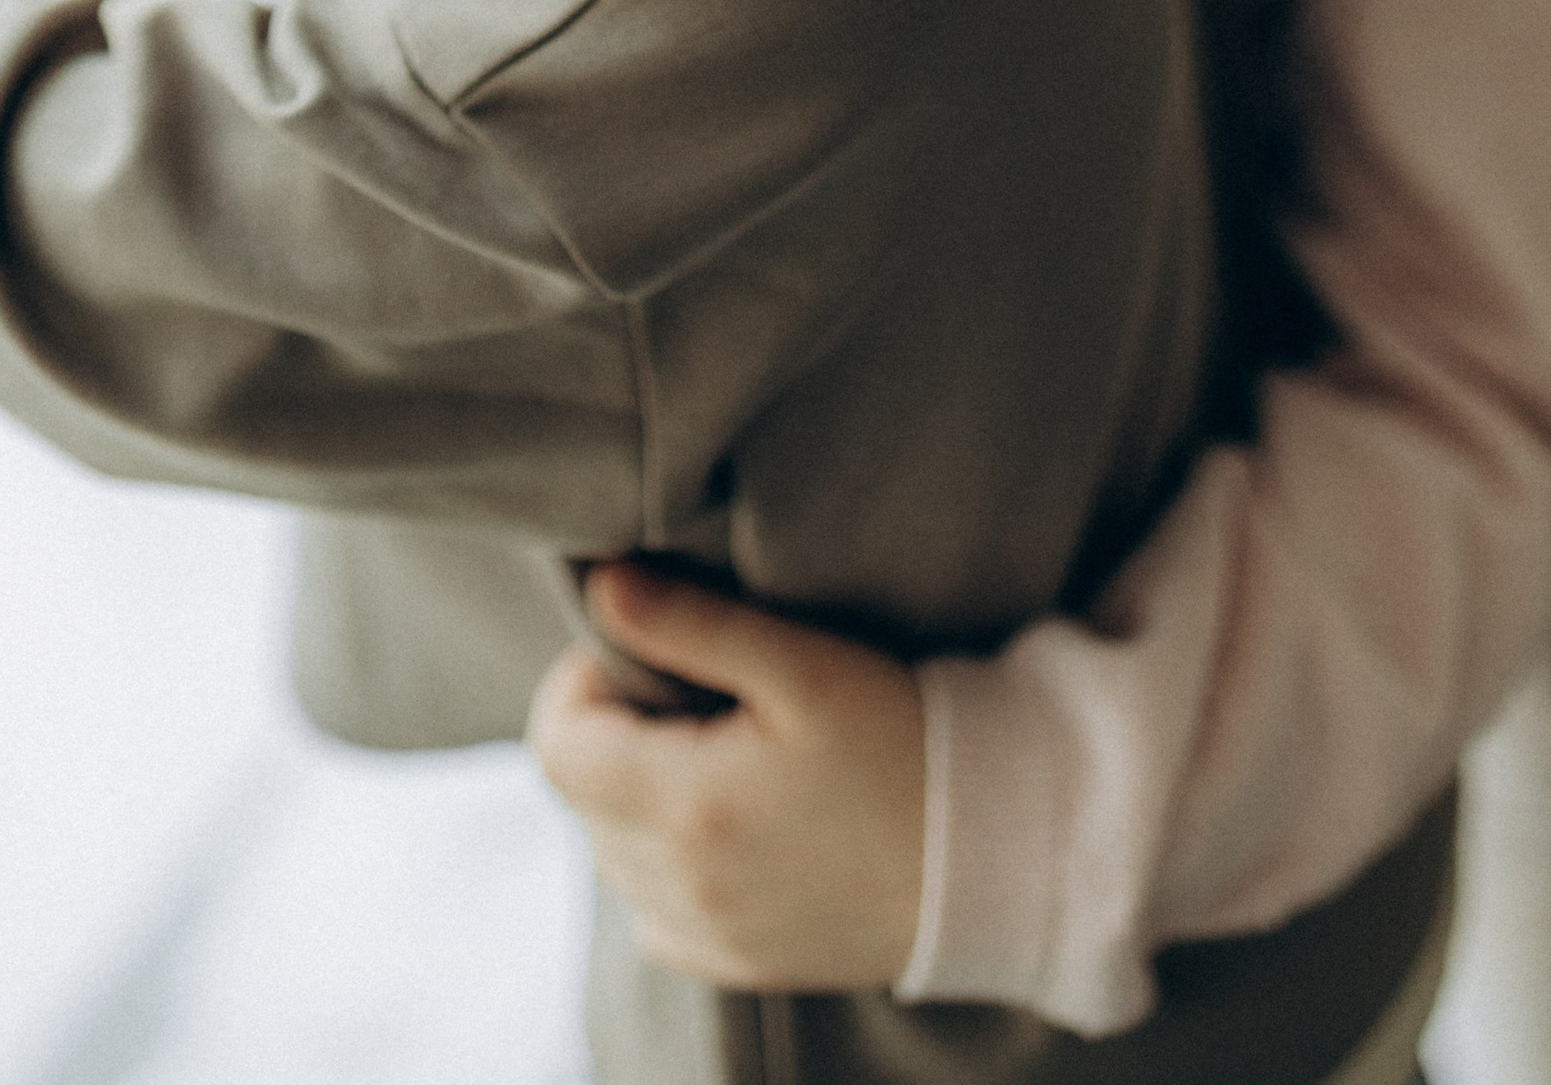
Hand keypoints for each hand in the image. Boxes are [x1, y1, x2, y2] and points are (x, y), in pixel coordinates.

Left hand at [527, 563, 925, 991]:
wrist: (995, 851)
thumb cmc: (901, 740)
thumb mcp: (800, 663)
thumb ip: (689, 622)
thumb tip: (600, 586)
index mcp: (687, 808)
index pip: (555, 747)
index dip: (580, 683)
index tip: (641, 655)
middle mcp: (683, 888)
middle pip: (579, 799)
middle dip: (612, 734)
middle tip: (689, 694)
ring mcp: (710, 936)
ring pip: (612, 855)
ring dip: (635, 797)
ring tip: (716, 751)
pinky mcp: (741, 964)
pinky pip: (654, 914)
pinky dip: (665, 865)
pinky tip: (728, 824)